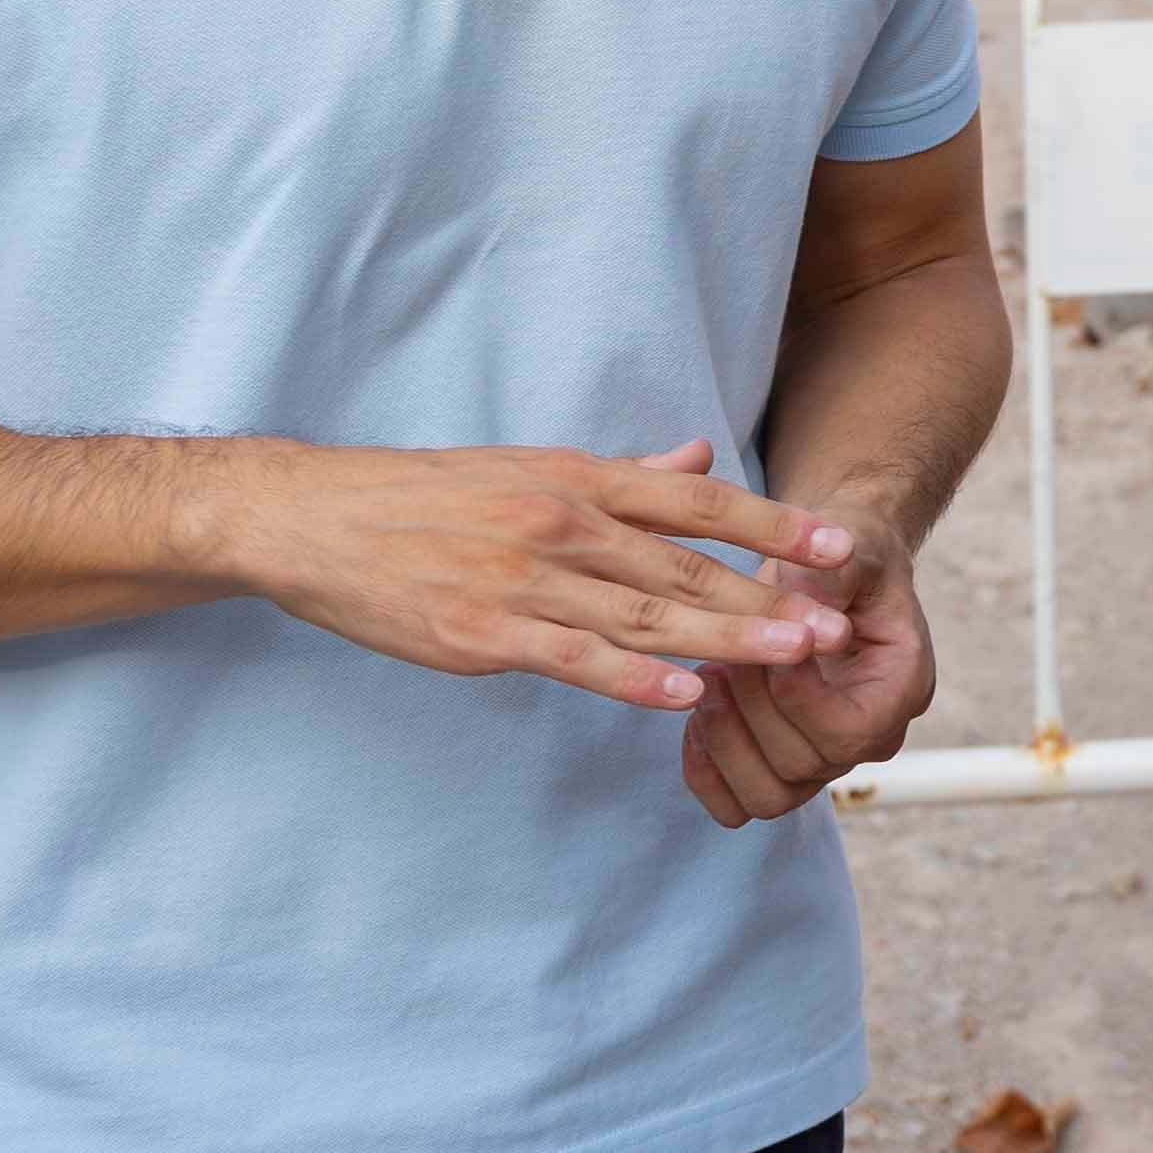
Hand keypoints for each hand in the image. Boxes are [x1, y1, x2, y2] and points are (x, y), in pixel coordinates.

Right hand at [202, 432, 858, 713]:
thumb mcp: (530, 467)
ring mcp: (523, 579)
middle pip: (686, 564)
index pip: (696, 501)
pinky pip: (574, 657)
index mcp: (578, 479)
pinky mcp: (483, 631)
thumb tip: (697, 457)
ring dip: (726, 639)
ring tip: (791, 656)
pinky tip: (685, 694)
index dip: (772, 524)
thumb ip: (622, 473)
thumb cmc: (426, 496)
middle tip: (836, 624)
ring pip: (644, 613)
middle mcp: (562, 523)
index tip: (837, 546)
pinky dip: (633, 678)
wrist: (314, 519)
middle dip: (769, 597)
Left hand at [681, 488, 933, 827]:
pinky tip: (695, 715)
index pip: (849, 733)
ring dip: (725, 742)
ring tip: (709, 681)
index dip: (796, 699)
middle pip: (802, 766)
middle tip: (724, 656)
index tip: (763, 646)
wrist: (826, 573)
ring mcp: (825, 761)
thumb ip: (831, 575)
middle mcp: (871, 737)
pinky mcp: (780, 769)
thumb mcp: (847, 548)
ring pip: (766, 798)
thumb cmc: (841, 557)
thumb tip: (804, 605)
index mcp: (902, 688)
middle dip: (751, 710)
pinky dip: (706, 771)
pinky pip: (735, 805)